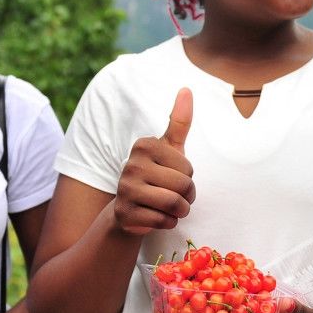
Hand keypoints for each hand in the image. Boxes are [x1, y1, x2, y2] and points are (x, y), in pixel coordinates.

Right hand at [113, 88, 195, 235]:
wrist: (130, 210)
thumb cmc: (157, 175)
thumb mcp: (169, 149)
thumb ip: (179, 122)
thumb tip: (186, 89)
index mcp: (144, 146)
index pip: (188, 167)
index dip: (188, 177)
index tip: (175, 177)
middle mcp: (132, 165)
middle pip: (183, 186)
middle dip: (187, 197)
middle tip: (177, 197)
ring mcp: (126, 190)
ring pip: (174, 204)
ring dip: (181, 211)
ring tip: (173, 208)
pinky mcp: (125, 213)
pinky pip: (163, 221)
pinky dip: (168, 223)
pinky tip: (159, 218)